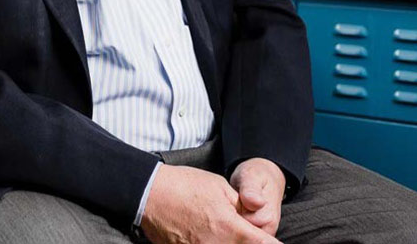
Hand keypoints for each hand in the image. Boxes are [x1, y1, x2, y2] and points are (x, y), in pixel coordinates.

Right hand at [140, 164, 282, 243]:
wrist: (149, 193)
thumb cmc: (184, 186)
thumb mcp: (220, 187)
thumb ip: (242, 206)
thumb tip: (253, 216)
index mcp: (233, 230)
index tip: (276, 242)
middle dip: (249, 241)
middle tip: (247, 233)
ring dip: (230, 242)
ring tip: (218, 228)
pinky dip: (210, 243)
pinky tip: (206, 234)